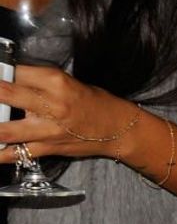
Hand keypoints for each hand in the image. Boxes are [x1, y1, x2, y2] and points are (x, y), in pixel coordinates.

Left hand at [0, 65, 138, 162]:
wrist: (117, 129)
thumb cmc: (91, 102)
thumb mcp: (64, 81)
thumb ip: (34, 80)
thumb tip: (3, 78)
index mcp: (55, 81)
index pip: (13, 71)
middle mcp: (51, 104)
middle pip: (5, 94)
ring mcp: (49, 129)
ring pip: (6, 129)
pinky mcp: (49, 148)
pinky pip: (18, 153)